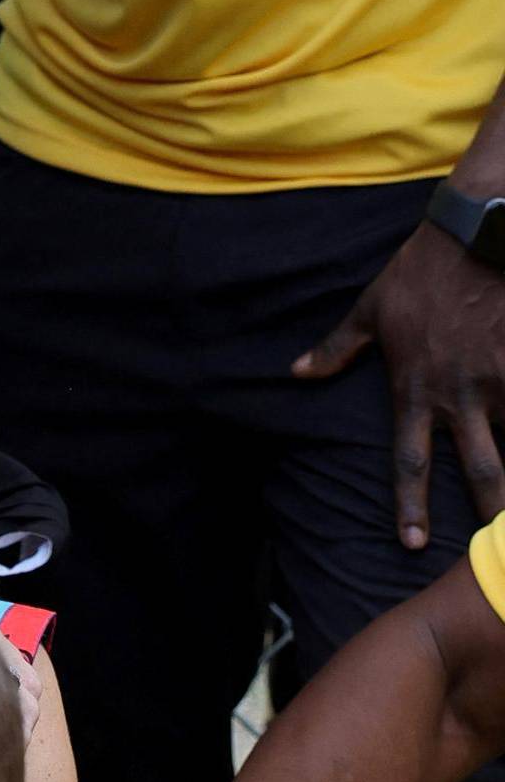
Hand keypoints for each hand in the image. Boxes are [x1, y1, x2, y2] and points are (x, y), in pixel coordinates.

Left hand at [293, 215, 504, 547]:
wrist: (477, 232)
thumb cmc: (421, 271)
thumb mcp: (372, 308)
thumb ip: (337, 348)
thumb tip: (296, 372)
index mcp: (417, 390)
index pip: (409, 461)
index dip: (410, 506)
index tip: (413, 543)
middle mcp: (462, 395)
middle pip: (482, 470)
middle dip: (491, 512)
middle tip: (495, 549)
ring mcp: (501, 379)